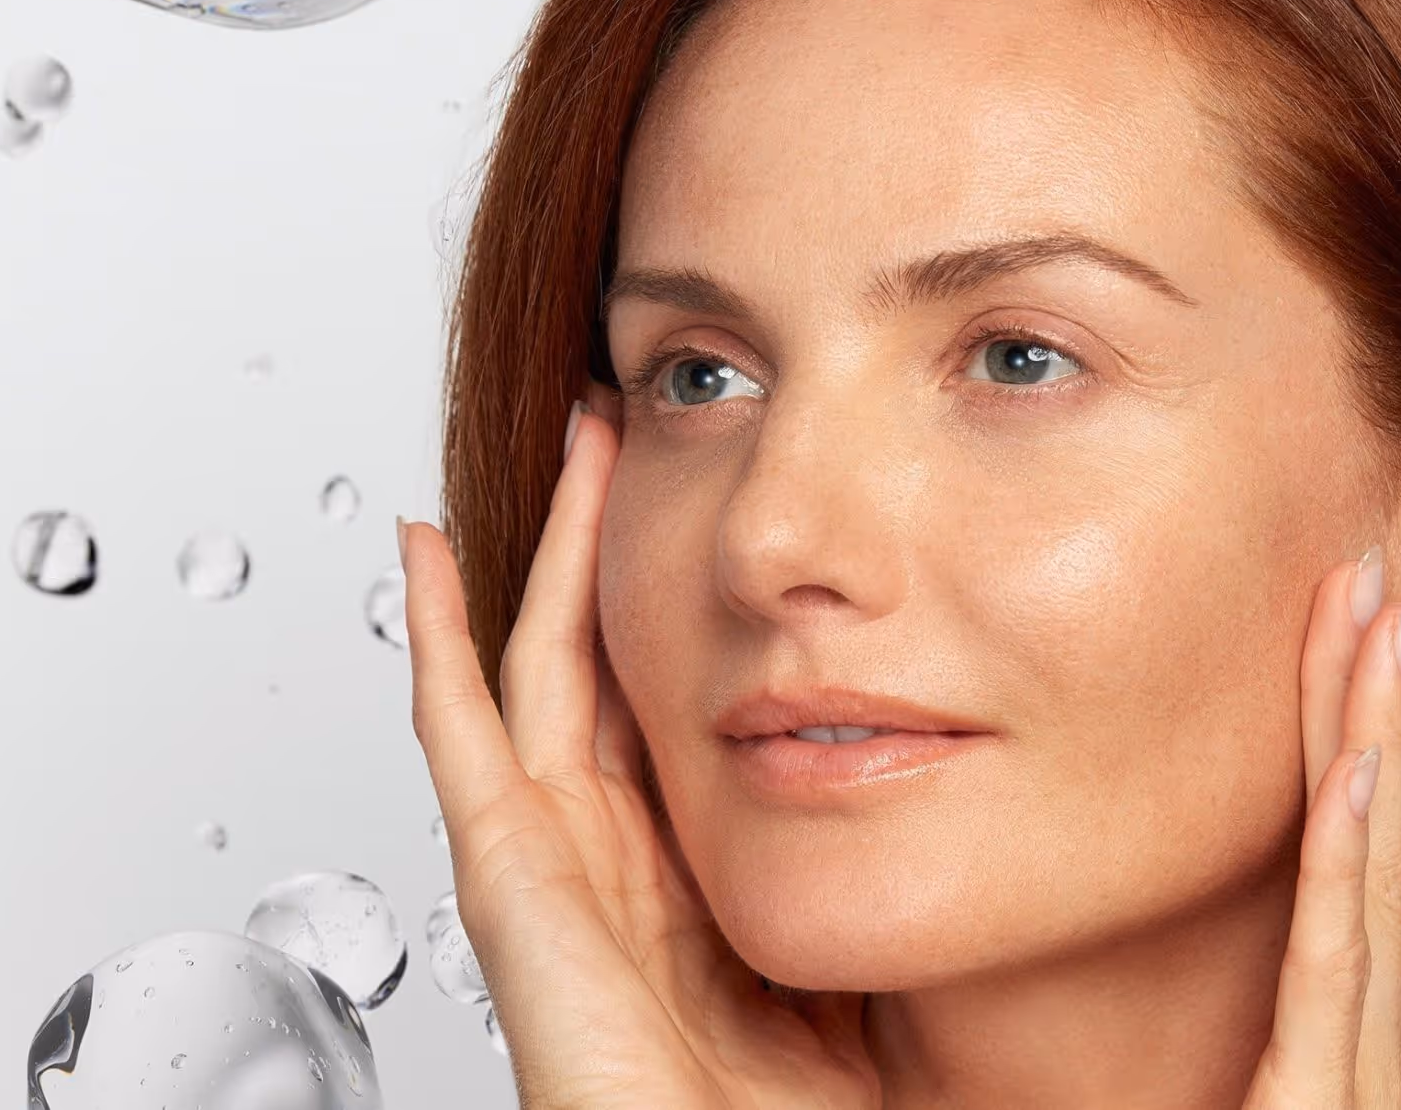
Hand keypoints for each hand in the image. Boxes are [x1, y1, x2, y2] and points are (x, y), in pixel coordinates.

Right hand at [398, 401, 883, 1109]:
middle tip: (639, 428)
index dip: (694, 607)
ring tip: (576, 436)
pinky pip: (462, 741)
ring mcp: (555, 870)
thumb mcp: (862, 971)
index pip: (681, 710)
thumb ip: (878, 883)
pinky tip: (431, 552)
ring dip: (556, 549)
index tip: (729, 512)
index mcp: (690, 879)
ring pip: (544, 668)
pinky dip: (437, 641)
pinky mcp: (512, 889)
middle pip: (610, 664)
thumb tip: (969, 803)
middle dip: (621, 544)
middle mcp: (615, 863)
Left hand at [1241, 546, 1400, 1107]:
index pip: (1381, 853)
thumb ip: (1270, 1034)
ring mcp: (1369, 1068)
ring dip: (1382, 732)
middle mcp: (1385, 1039)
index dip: (1380, 731)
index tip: (1363, 631)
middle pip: (1394, 832)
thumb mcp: (1264, 1101)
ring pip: (1380, 868)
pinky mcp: (1322, 1102)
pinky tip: (1358, 769)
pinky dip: (1350, 856)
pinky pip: (1338, 958)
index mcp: (1368, 1032)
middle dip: (1386, 695)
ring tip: (1380, 622)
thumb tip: (1241, 964)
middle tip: (1380, 577)